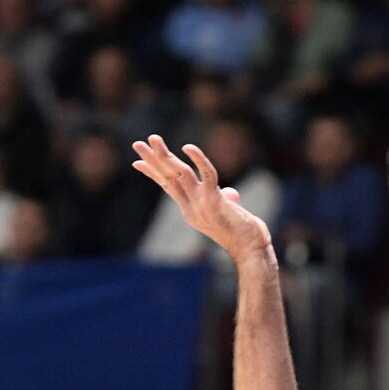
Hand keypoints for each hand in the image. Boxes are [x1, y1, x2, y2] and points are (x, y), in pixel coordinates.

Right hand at [132, 136, 271, 265]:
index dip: (154, 173)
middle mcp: (191, 207)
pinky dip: (198, 159)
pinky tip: (188, 147)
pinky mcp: (214, 201)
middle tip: (137, 143)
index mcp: (190, 210)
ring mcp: (201, 204)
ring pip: (179, 174)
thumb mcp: (230, 213)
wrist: (251, 250)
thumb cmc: (245, 233)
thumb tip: (230, 193)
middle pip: (168, 178)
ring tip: (153, 139)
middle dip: (152, 160)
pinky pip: (206, 175)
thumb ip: (226, 200)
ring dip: (164, 155)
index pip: (168, 187)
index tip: (137, 162)